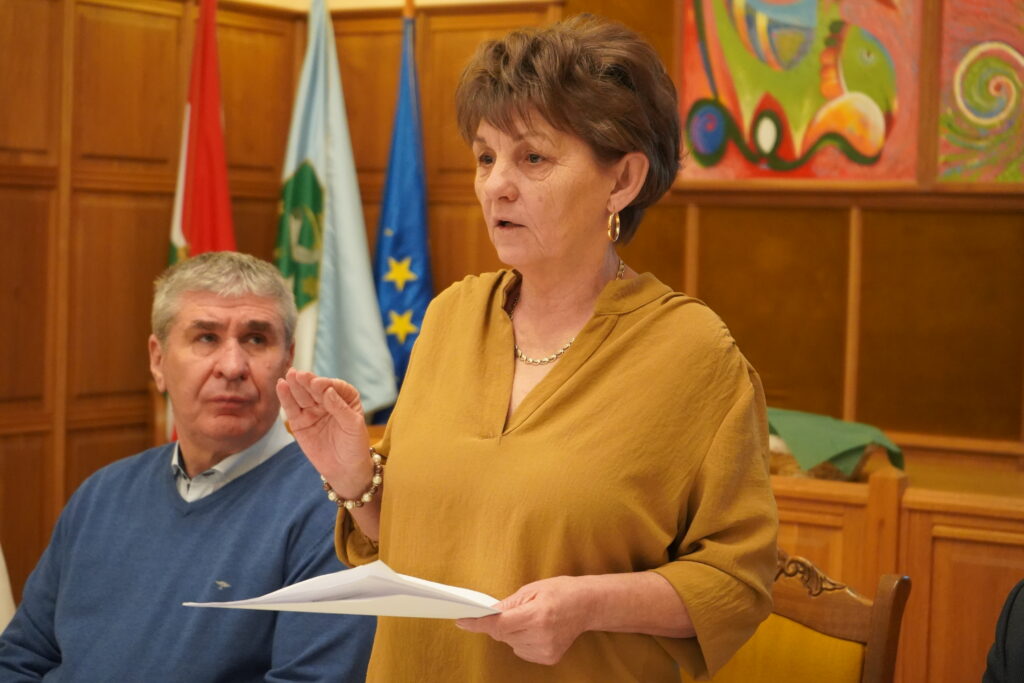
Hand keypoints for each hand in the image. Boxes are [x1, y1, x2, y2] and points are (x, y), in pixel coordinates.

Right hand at [276, 368, 371, 497]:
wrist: (345, 470)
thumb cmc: (354, 446)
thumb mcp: (353, 426)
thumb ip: (340, 408)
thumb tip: (327, 390)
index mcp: (345, 398)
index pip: (334, 387)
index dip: (325, 384)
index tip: (318, 384)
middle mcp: (327, 401)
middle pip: (315, 389)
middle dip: (308, 382)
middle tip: (299, 375)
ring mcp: (312, 410)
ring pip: (302, 395)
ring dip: (295, 385)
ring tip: (289, 375)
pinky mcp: (299, 422)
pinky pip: (292, 408)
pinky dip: (286, 397)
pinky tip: (282, 386)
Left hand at [455, 576, 593, 665]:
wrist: (588, 605)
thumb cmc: (561, 591)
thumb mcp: (532, 589)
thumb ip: (508, 604)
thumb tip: (486, 614)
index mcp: (538, 615)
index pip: (499, 624)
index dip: (478, 623)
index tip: (461, 621)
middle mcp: (542, 636)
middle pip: (502, 635)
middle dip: (499, 623)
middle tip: (514, 610)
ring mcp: (546, 650)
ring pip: (511, 643)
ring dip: (512, 632)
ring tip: (531, 618)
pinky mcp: (549, 658)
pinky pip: (521, 650)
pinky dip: (521, 640)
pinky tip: (536, 629)